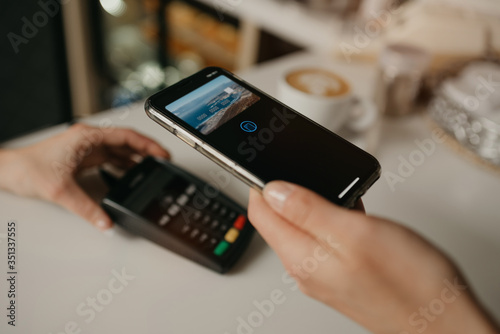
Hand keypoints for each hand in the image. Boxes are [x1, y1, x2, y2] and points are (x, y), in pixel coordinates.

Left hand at [0, 124, 168, 230]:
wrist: (10, 171)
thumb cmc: (28, 169)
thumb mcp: (61, 191)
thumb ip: (87, 209)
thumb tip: (106, 222)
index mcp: (87, 137)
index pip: (126, 137)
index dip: (148, 145)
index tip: (162, 153)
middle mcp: (89, 140)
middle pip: (126, 142)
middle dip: (146, 152)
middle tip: (163, 162)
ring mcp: (87, 148)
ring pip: (120, 150)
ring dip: (136, 159)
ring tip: (151, 169)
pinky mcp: (84, 158)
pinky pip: (111, 159)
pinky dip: (123, 166)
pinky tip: (131, 174)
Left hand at [248, 181, 497, 333]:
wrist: (444, 324)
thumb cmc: (409, 284)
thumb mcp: (355, 233)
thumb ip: (308, 211)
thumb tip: (272, 190)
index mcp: (301, 256)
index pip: (261, 214)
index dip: (260, 184)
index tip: (270, 162)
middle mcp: (306, 268)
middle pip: (278, 221)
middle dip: (287, 192)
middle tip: (308, 172)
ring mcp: (324, 274)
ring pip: (304, 229)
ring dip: (313, 205)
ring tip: (335, 191)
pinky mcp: (342, 275)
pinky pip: (324, 241)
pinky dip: (332, 220)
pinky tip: (352, 214)